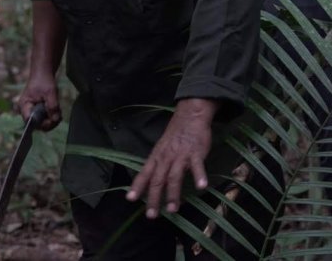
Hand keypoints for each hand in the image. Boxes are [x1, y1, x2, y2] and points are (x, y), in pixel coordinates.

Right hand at [17, 75, 61, 130]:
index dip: (41, 124)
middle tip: (58, 115)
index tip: (51, 120)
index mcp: (24, 105)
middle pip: (36, 125)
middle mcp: (26, 111)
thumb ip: (53, 106)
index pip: (30, 121)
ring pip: (42, 124)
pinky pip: (44, 119)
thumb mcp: (50, 92)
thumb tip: (55, 119)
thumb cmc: (43, 80)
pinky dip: (52, 117)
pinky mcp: (37, 111)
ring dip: (52, 120)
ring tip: (58, 111)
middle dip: (49, 122)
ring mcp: (32, 111)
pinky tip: (57, 111)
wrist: (43, 73)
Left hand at [127, 98, 217, 217]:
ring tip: (172, 209)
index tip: (130, 199)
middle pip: (157, 180)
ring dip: (173, 194)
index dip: (137, 186)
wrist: (190, 116)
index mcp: (157, 157)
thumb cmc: (175, 135)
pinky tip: (201, 187)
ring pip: (174, 176)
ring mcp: (181, 156)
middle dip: (153, 198)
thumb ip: (158, 165)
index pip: (144, 173)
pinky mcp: (195, 153)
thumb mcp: (162, 149)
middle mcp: (166, 158)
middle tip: (151, 215)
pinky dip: (199, 176)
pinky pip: (197, 166)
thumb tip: (152, 184)